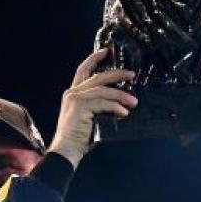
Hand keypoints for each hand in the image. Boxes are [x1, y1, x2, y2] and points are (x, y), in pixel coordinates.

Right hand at [49, 48, 137, 167]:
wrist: (66, 150)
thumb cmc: (79, 137)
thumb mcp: (90, 116)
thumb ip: (99, 106)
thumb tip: (121, 102)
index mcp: (73, 94)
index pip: (83, 70)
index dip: (94, 59)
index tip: (106, 51)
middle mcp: (72, 93)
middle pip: (97, 76)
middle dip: (116, 74)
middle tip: (132, 74)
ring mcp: (75, 99)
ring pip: (103, 90)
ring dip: (121, 95)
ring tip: (133, 101)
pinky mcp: (80, 107)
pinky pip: (103, 103)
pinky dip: (116, 107)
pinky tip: (124, 113)